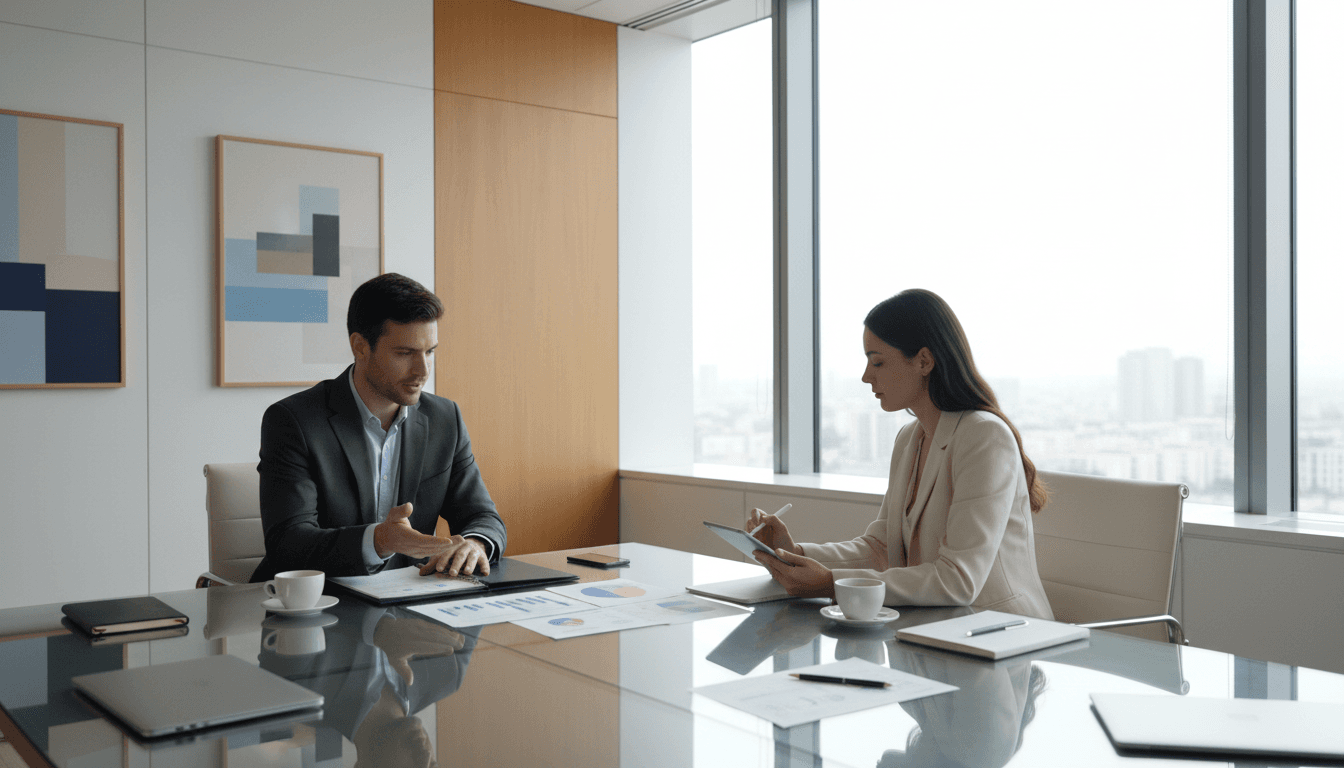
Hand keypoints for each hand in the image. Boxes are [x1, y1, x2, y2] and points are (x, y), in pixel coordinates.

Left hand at [373, 616, 465, 684]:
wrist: (384, 629)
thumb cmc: (391, 648)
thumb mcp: (395, 661)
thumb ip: (404, 671)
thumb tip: (410, 682)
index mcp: (411, 645)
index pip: (428, 646)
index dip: (439, 648)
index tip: (450, 650)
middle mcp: (417, 635)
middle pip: (436, 637)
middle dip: (449, 640)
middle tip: (461, 644)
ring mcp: (419, 627)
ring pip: (437, 630)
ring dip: (449, 634)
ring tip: (460, 638)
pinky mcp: (421, 622)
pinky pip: (434, 626)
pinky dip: (443, 629)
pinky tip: (451, 632)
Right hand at [374, 503, 491, 576]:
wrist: (386, 539)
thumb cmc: (391, 524)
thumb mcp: (393, 514)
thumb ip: (401, 511)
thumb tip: (409, 506)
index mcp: (406, 538)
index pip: (423, 541)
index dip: (436, 542)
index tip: (449, 541)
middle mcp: (412, 547)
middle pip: (432, 547)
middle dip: (448, 545)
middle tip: (462, 540)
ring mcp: (416, 552)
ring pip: (434, 551)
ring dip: (448, 547)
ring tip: (461, 541)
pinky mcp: (419, 553)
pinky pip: (433, 552)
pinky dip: (443, 549)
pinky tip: (454, 545)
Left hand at [416, 536, 488, 577]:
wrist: (473, 544)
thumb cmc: (454, 553)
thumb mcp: (443, 556)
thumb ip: (433, 564)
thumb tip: (421, 573)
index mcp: (452, 545)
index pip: (447, 552)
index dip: (442, 560)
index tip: (438, 568)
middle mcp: (464, 546)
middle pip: (460, 555)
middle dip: (456, 564)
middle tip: (452, 573)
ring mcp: (474, 551)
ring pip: (472, 557)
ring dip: (470, 565)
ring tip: (467, 572)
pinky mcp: (483, 556)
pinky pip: (484, 562)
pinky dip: (485, 567)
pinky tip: (485, 573)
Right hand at [746, 507, 800, 555]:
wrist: (785, 554)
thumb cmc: (784, 539)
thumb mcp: (781, 527)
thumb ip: (774, 519)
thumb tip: (762, 517)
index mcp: (764, 519)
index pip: (755, 512)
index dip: (755, 515)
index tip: (758, 522)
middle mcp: (758, 526)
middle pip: (749, 521)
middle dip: (752, 526)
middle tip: (756, 532)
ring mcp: (754, 535)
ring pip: (746, 531)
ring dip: (750, 535)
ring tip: (758, 541)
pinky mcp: (751, 544)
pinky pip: (746, 541)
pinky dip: (748, 542)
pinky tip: (754, 545)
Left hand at [753, 548, 834, 598]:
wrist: (829, 586)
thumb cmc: (819, 572)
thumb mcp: (805, 561)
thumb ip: (790, 556)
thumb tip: (777, 551)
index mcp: (790, 574)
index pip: (773, 563)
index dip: (764, 556)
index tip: (755, 552)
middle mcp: (788, 583)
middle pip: (773, 571)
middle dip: (767, 562)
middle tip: (760, 555)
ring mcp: (790, 589)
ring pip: (777, 577)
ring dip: (774, 569)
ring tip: (769, 560)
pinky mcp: (792, 592)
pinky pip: (783, 582)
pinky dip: (780, 575)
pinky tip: (781, 569)